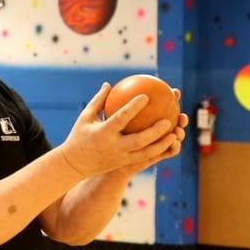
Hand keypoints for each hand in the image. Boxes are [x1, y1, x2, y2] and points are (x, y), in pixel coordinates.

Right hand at [57, 83, 181, 177]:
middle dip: (155, 131)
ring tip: (175, 134)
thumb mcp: (85, 117)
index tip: (146, 96)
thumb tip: (108, 84)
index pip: (121, 119)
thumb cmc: (79, 136)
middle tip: (169, 120)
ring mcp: (120, 157)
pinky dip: (157, 151)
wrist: (74, 165)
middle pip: (139, 140)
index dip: (133, 108)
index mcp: (103, 133)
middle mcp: (114, 146)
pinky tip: (167, 143)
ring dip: (161, 144)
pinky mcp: (124, 164)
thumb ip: (98, 101)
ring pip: (146, 152)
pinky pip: (144, 158)